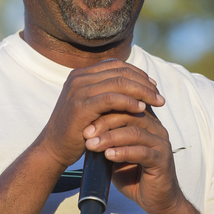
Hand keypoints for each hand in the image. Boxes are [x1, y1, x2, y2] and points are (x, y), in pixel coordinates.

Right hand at [34, 59, 164, 169]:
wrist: (54, 149)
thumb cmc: (77, 129)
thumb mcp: (91, 105)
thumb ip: (107, 93)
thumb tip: (135, 85)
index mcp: (81, 74)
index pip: (117, 65)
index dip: (138, 74)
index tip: (153, 86)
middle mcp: (78, 78)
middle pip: (120, 72)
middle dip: (144, 83)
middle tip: (160, 96)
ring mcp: (78, 91)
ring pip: (119, 82)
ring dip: (142, 92)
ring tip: (156, 102)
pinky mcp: (81, 107)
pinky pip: (111, 99)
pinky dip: (129, 102)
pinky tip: (141, 109)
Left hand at [83, 104, 185, 213]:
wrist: (156, 200)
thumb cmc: (134, 175)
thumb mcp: (115, 156)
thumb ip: (106, 142)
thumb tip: (84, 132)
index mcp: (145, 122)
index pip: (125, 107)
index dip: (105, 110)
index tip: (83, 119)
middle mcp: (155, 129)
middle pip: (129, 115)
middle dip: (104, 122)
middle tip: (86, 133)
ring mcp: (160, 144)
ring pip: (134, 133)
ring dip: (110, 138)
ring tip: (92, 145)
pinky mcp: (162, 160)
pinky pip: (142, 152)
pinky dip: (123, 152)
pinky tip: (109, 155)